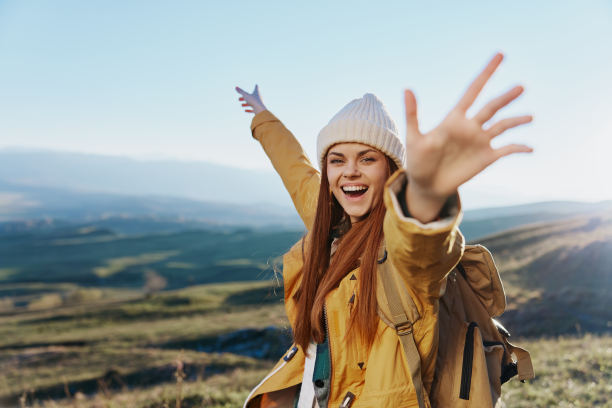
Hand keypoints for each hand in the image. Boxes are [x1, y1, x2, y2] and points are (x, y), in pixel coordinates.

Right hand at [235, 85, 266, 114]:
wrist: (260, 109)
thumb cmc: (253, 100)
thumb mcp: (245, 95)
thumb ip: (241, 91)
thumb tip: (236, 87)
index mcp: (256, 92)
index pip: (256, 88)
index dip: (256, 86)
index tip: (256, 85)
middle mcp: (258, 97)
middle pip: (251, 96)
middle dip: (245, 97)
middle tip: (239, 98)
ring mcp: (258, 104)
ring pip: (252, 103)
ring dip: (246, 104)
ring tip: (241, 105)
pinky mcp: (258, 109)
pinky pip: (253, 109)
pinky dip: (249, 109)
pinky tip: (245, 110)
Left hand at [403, 53, 532, 221]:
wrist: (426, 185)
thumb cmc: (417, 161)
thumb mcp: (414, 138)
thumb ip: (413, 114)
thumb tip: (407, 88)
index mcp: (454, 119)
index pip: (473, 90)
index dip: (486, 73)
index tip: (500, 55)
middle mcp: (471, 127)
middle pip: (492, 107)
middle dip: (506, 97)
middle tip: (521, 86)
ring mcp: (480, 142)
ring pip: (503, 126)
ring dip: (517, 120)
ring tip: (530, 117)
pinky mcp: (486, 158)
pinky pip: (507, 149)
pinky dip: (519, 147)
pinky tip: (530, 148)